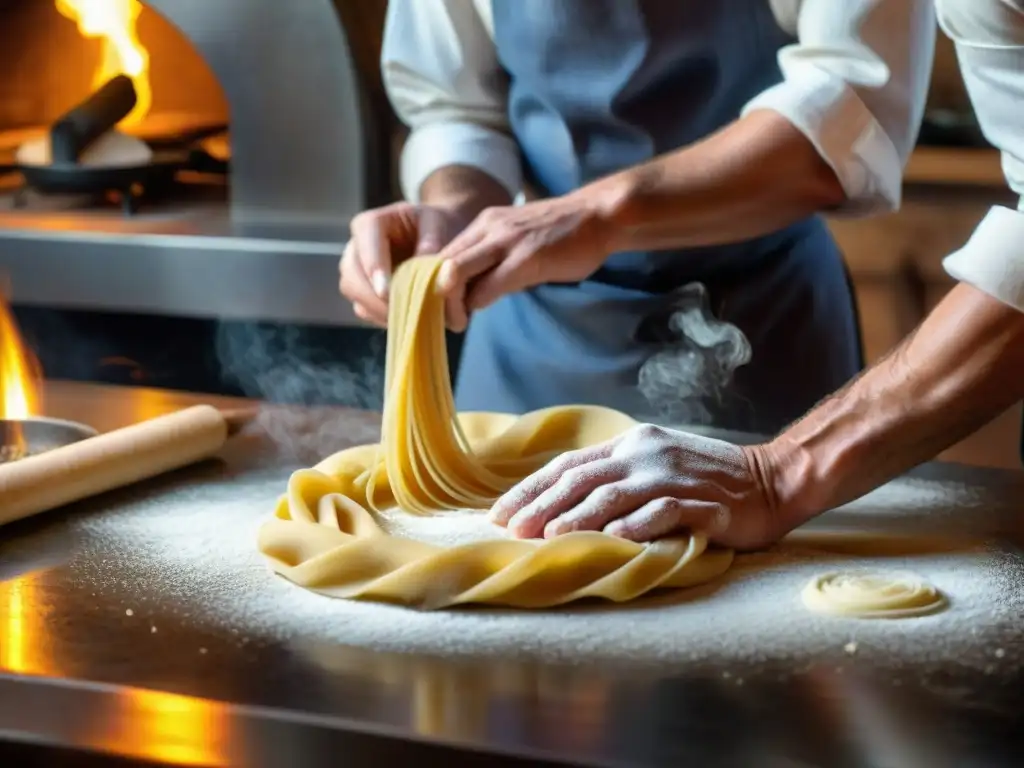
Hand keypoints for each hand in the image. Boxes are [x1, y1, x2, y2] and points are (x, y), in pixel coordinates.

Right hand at [339, 202, 462, 325]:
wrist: (437, 237)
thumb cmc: (434, 226)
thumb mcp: (437, 224)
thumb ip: (432, 240)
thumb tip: (425, 264)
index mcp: (371, 224)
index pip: (365, 244)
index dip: (374, 268)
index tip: (385, 291)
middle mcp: (357, 247)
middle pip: (352, 274)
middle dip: (372, 296)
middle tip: (398, 310)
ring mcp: (357, 271)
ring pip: (353, 293)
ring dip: (376, 308)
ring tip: (405, 316)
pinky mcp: (363, 292)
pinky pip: (363, 308)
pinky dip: (380, 316)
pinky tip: (403, 318)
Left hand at [436, 191, 619, 330]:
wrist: (598, 216)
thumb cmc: (562, 233)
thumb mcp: (517, 239)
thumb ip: (494, 259)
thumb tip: (475, 289)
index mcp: (484, 224)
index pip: (442, 253)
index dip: (436, 282)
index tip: (444, 304)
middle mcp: (488, 228)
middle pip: (440, 264)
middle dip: (438, 297)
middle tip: (449, 319)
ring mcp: (505, 241)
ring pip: (455, 273)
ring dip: (452, 304)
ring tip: (460, 322)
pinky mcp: (525, 259)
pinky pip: (488, 286)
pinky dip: (478, 303)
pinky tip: (483, 309)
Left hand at [490, 424, 783, 550]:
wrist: (770, 479)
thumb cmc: (705, 478)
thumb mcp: (654, 463)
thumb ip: (615, 475)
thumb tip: (559, 502)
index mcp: (630, 443)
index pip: (569, 465)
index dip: (532, 489)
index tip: (500, 513)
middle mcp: (645, 454)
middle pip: (582, 479)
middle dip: (542, 506)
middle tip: (512, 530)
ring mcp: (672, 476)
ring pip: (614, 495)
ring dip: (576, 517)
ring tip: (547, 537)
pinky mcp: (701, 502)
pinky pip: (661, 511)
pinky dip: (634, 525)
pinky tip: (612, 539)